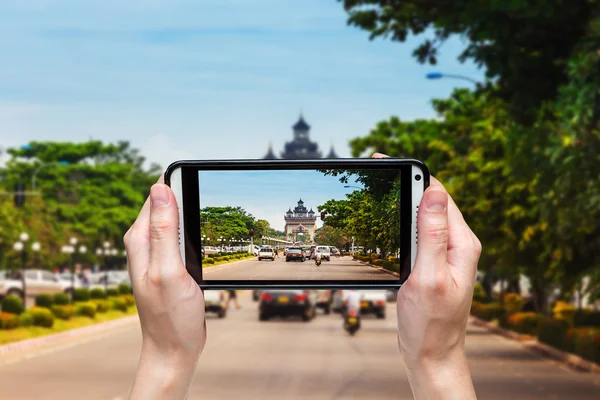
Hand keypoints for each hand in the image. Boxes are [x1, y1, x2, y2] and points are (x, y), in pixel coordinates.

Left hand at [125, 176, 205, 398]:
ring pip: (177, 219)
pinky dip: (196, 232)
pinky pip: (182, 236)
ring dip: (194, 215)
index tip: (199, 185)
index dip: (178, 184)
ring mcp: (157, 253)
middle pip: (167, 203)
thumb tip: (159, 188)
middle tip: (211, 204)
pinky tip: (207, 239)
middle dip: (188, 197)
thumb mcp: (169, 270)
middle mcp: (145, 243)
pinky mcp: (170, 262)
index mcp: (139, 240)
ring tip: (212, 220)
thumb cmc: (170, 316)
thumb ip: (164, 230)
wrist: (173, 348)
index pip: (156, 194)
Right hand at [373, 153, 479, 398]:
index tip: (389, 161)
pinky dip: (403, 221)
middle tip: (378, 168)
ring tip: (380, 187)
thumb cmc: (430, 323)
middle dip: (407, 182)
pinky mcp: (434, 263)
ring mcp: (446, 254)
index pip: (440, 195)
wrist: (431, 354)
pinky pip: (420, 233)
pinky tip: (388, 219)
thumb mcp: (429, 276)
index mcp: (462, 244)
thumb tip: (433, 192)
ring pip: (424, 216)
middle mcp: (457, 245)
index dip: (415, 174)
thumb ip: (432, 234)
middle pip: (432, 201)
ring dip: (404, 200)